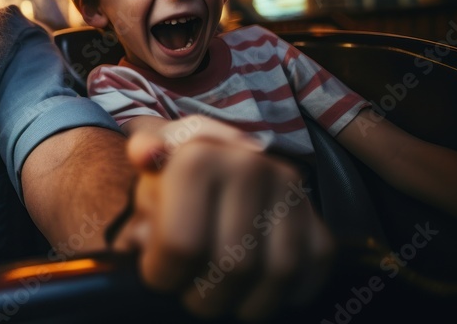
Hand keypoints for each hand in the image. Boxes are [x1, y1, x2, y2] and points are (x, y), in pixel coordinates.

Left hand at [110, 116, 334, 320]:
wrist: (218, 167)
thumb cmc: (173, 182)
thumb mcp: (147, 175)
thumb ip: (139, 168)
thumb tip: (145, 153)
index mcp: (199, 157)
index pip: (182, 243)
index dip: (163, 274)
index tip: (157, 274)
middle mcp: (250, 167)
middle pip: (233, 265)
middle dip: (203, 298)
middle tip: (190, 295)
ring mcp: (290, 192)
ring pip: (277, 274)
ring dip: (245, 304)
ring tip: (220, 298)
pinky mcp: (317, 218)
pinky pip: (309, 274)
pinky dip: (283, 297)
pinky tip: (253, 292)